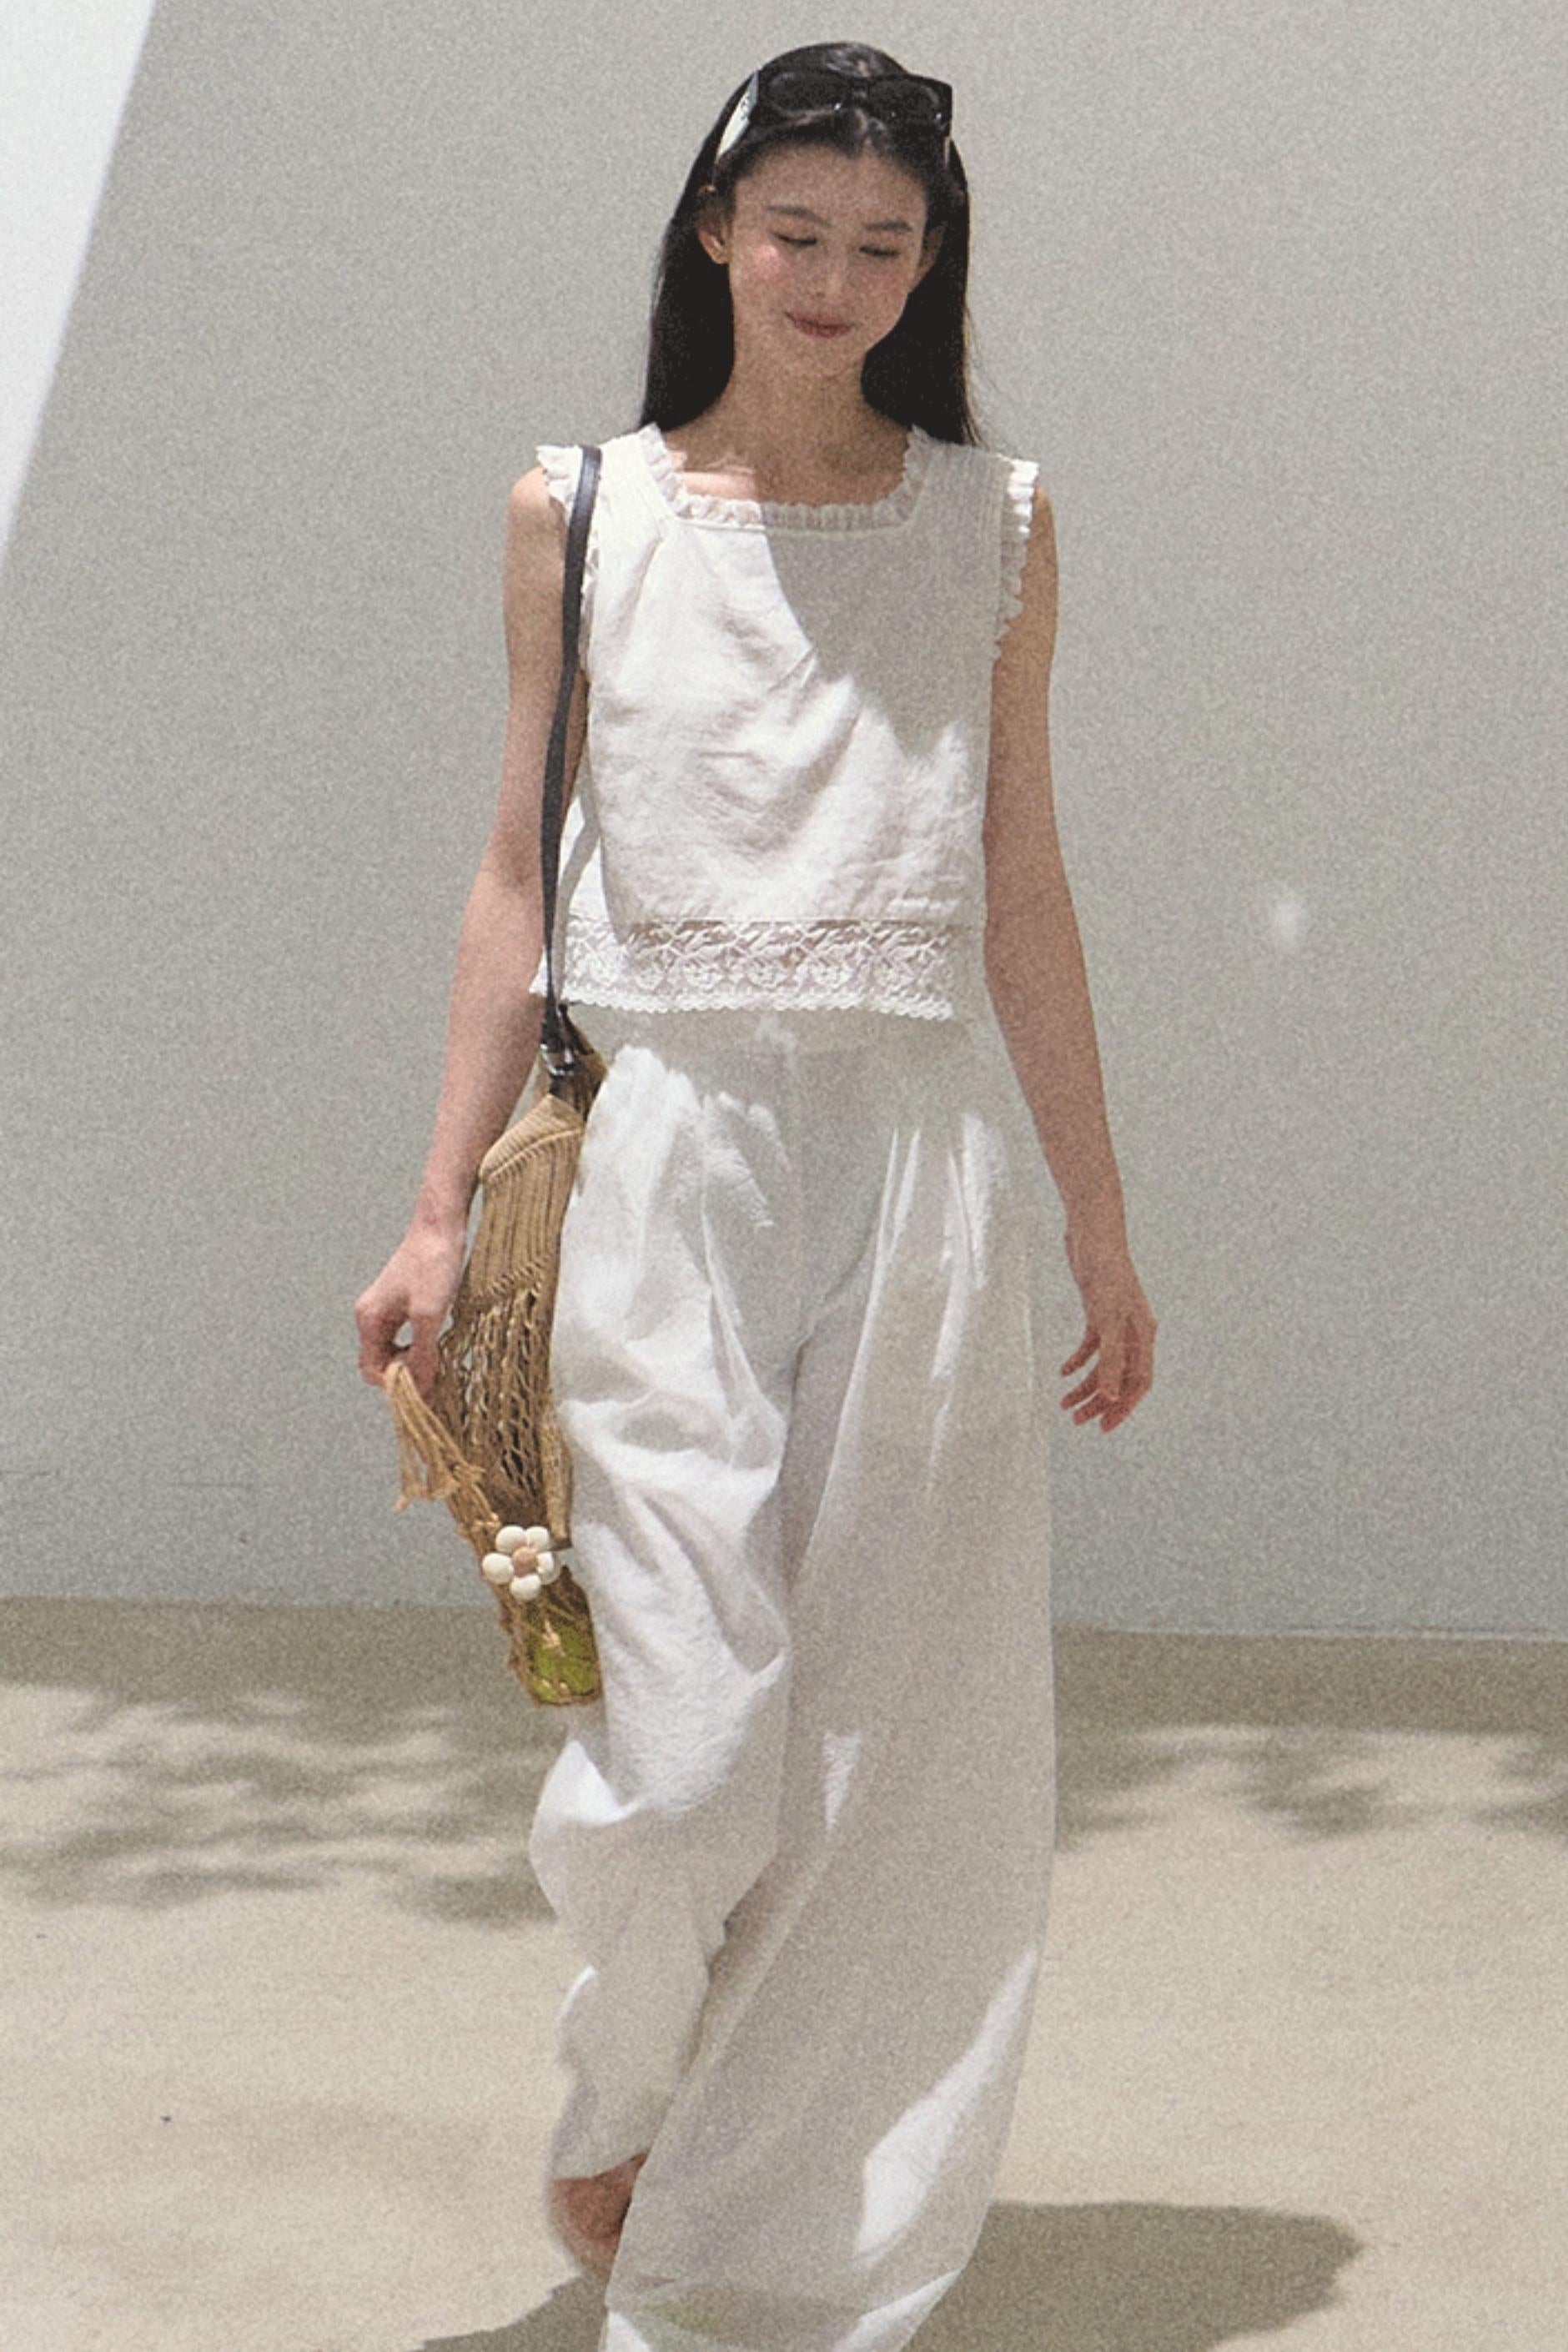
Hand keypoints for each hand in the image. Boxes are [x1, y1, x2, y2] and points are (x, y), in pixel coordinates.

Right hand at [354, 1217, 469, 1402]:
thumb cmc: (433, 1266)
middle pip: (382, 1363)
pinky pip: (405, 1337)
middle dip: (406, 1373)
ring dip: (415, 1361)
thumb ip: (421, 1354)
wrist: (441, 1227)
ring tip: (440, 1359)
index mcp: (369, 1319)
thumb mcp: (429, 1315)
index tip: (426, 1383)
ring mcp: (386, 1310)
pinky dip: (421, 1346)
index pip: (372, 1370)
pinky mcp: (402, 1304)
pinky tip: (440, 1342)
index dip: (397, 1383)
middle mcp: (372, 1316)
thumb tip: (419, 1391)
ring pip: (395, 1351)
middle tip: (436, 1372)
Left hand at [1060, 1227, 1156, 1433]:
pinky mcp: (1098, 1312)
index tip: (1104, 1427)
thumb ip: (1111, 1358)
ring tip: (1064, 1404)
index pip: (1139, 1382)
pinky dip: (1078, 1361)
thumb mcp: (1106, 1318)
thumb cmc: (1105, 1271)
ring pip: (1105, 1366)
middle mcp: (1133, 1332)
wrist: (1092, 1234)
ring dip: (1086, 1386)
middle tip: (1076, 1421)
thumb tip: (1113, 1397)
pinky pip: (1092, 1346)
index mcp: (1143, 1335)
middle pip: (1121, 1378)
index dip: (1124, 1407)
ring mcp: (1116, 1322)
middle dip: (1100, 1402)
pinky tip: (1062, 1372)